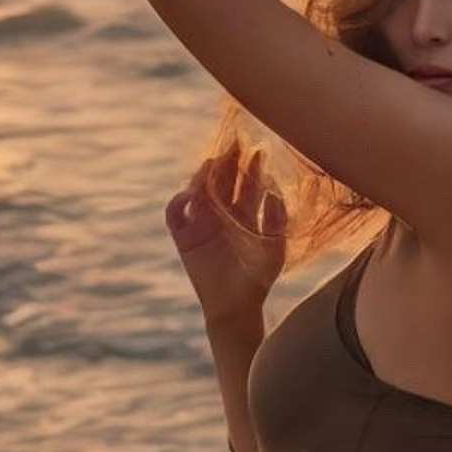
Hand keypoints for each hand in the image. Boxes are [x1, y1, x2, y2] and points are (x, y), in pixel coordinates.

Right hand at [166, 139, 287, 323]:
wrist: (236, 307)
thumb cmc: (258, 278)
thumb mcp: (275, 246)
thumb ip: (276, 218)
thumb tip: (274, 189)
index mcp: (244, 214)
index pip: (245, 182)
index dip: (250, 166)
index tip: (258, 150)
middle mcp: (221, 214)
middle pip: (221, 179)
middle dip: (227, 160)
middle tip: (234, 144)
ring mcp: (201, 223)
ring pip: (197, 190)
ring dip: (204, 175)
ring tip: (214, 164)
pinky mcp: (184, 237)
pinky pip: (175, 213)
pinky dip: (179, 201)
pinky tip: (192, 194)